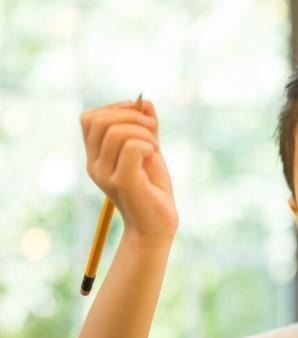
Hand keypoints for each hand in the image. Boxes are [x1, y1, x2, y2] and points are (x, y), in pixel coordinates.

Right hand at [80, 98, 177, 240]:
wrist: (157, 225)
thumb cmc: (153, 190)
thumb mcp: (150, 151)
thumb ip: (147, 127)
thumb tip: (146, 102)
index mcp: (96, 156)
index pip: (90, 119)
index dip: (115, 109)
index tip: (140, 117)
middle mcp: (94, 165)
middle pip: (100, 120)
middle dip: (132, 116)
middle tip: (152, 132)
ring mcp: (105, 174)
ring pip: (117, 132)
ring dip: (144, 132)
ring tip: (154, 148)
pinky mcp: (123, 182)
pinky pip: (131, 147)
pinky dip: (147, 144)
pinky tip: (153, 155)